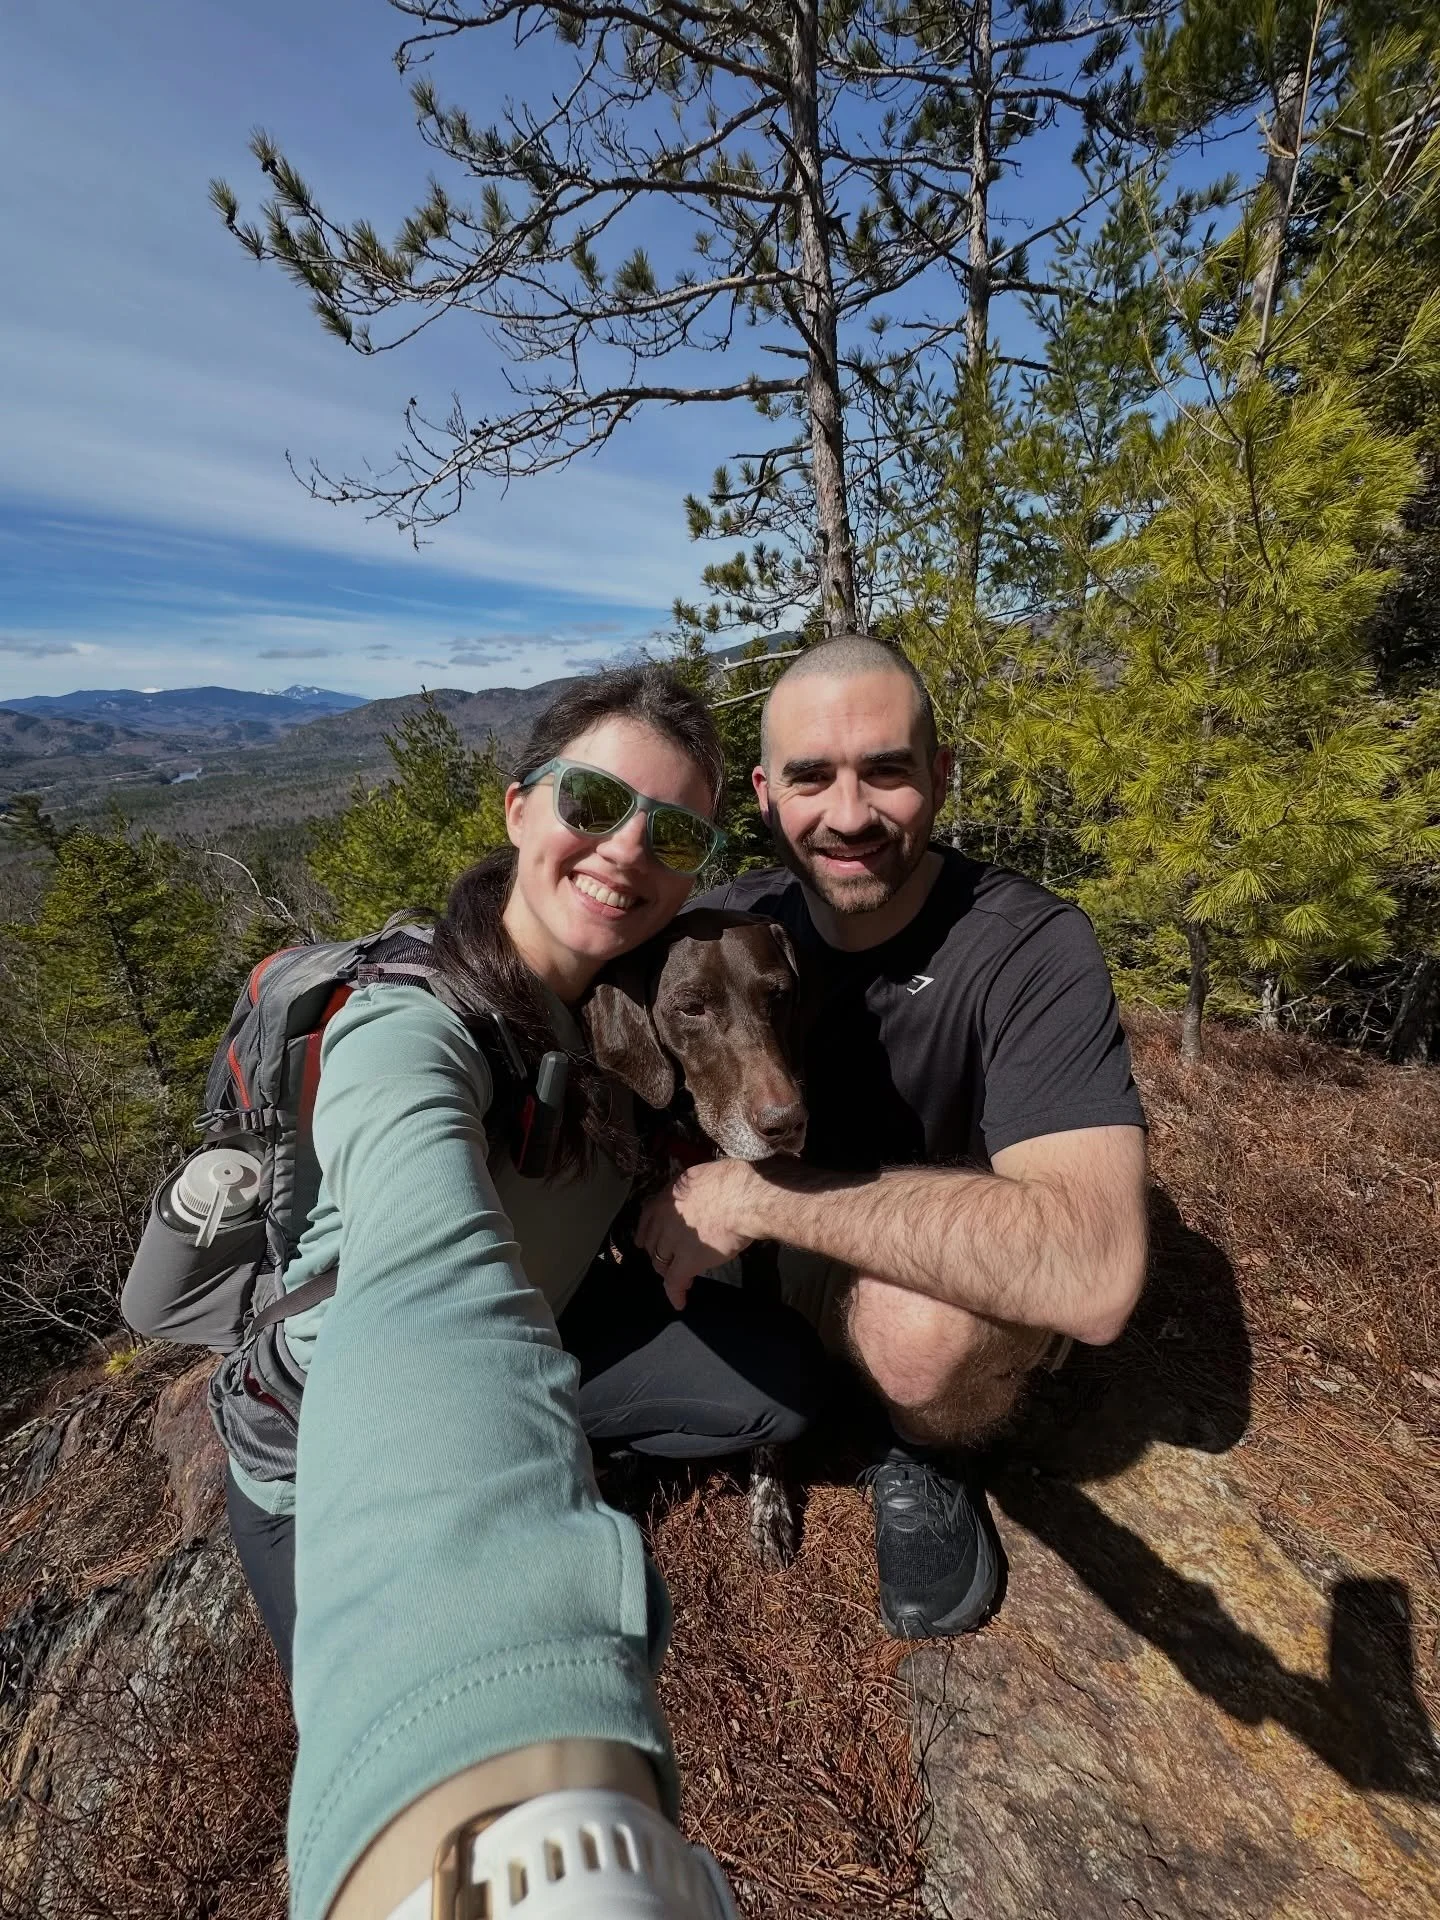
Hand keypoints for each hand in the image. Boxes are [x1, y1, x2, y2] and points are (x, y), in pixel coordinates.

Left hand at [636, 1161, 757, 1309]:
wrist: (742, 1198)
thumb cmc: (731, 1183)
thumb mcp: (700, 1178)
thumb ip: (690, 1194)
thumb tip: (697, 1202)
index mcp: (666, 1197)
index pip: (647, 1218)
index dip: (647, 1233)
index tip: (645, 1243)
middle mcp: (663, 1220)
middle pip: (654, 1243)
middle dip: (661, 1254)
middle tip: (672, 1262)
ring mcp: (672, 1241)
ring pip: (662, 1262)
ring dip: (670, 1271)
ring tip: (681, 1279)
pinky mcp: (686, 1261)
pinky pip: (674, 1281)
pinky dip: (676, 1293)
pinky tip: (680, 1302)